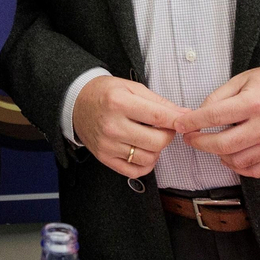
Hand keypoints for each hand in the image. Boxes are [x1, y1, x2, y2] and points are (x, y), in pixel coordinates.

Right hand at [72, 76, 187, 179]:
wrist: (76, 103)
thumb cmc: (104, 93)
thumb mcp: (131, 87)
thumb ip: (159, 102)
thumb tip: (183, 115)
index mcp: (118, 102)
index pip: (159, 117)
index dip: (177, 120)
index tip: (184, 121)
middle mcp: (112, 125)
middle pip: (157, 141)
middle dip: (168, 135)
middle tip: (163, 128)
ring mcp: (107, 144)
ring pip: (149, 158)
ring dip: (156, 150)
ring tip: (150, 138)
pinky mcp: (104, 157)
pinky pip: (135, 171)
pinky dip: (145, 164)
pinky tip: (143, 151)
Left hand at [175, 64, 259, 177]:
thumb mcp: (241, 80)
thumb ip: (218, 97)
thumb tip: (198, 115)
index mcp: (254, 103)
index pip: (214, 117)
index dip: (192, 123)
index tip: (180, 125)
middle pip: (223, 144)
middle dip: (199, 143)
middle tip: (189, 138)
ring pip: (237, 161)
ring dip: (217, 155)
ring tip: (210, 145)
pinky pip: (256, 170)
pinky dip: (238, 168)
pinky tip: (229, 157)